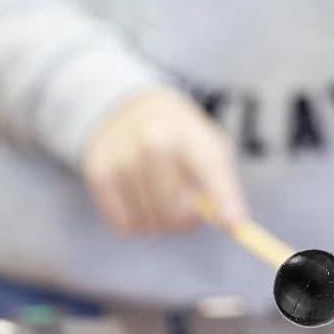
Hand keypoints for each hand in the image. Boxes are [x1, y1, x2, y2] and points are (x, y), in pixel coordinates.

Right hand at [82, 88, 247, 235]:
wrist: (128, 108)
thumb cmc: (178, 135)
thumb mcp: (207, 145)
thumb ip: (221, 183)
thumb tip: (231, 224)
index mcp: (188, 132)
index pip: (211, 169)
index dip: (225, 200)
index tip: (234, 225)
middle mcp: (153, 143)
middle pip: (177, 211)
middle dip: (187, 222)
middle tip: (188, 211)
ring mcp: (123, 158)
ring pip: (150, 223)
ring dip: (160, 223)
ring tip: (162, 200)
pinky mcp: (98, 173)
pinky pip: (123, 225)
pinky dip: (136, 223)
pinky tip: (141, 201)